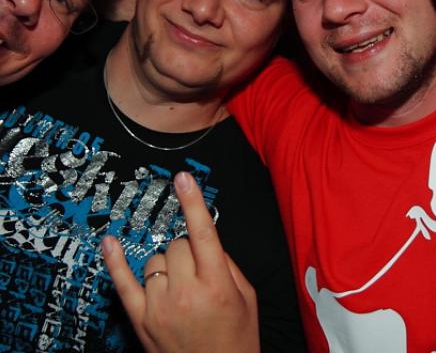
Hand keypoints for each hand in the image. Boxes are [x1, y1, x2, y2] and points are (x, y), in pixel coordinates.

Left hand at [102, 171, 258, 352]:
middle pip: (179, 244)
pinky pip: (123, 284)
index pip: (203, 233)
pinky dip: (115, 262)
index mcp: (217, 285)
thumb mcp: (247, 297)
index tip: (183, 178)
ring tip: (181, 287)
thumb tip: (206, 241)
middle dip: (190, 249)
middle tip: (199, 272)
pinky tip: (109, 242)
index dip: (192, 202)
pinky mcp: (141, 320)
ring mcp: (160, 307)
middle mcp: (186, 293)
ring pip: (157, 259)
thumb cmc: (237, 339)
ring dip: (169, 264)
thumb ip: (227, 264)